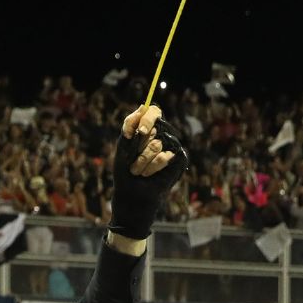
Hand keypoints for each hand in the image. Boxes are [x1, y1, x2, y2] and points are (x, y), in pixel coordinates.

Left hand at [107, 105, 188, 239]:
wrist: (131, 196)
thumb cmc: (125, 172)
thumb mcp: (123, 147)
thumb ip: (130, 125)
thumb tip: (142, 106)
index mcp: (149, 129)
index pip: (153, 111)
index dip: (148, 117)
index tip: (141, 130)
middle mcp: (163, 135)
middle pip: (156, 125)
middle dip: (139, 146)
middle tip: (132, 160)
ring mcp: (172, 147)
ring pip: (158, 143)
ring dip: (143, 159)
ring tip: (138, 171)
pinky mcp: (180, 159)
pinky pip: (167, 155)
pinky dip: (154, 166)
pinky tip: (149, 175)